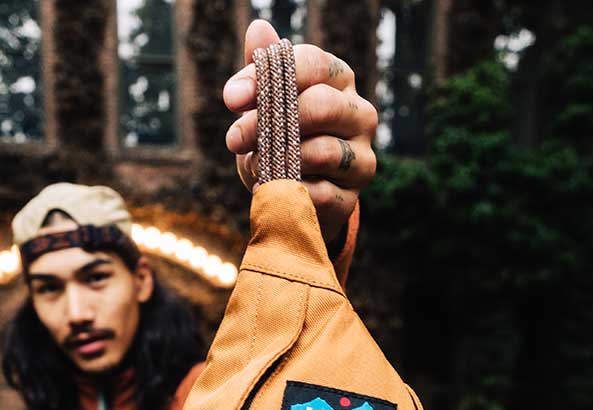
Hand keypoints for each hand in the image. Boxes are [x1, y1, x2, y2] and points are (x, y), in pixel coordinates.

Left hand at [223, 20, 377, 242]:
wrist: (295, 195)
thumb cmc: (282, 139)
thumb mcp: (268, 104)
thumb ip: (265, 70)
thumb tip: (258, 29)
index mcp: (339, 80)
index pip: (311, 64)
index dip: (268, 77)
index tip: (231, 98)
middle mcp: (359, 114)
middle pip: (319, 106)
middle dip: (268, 123)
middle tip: (234, 138)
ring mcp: (361, 157)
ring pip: (321, 151)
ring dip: (278, 161)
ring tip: (255, 165)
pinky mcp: (352, 197)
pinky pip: (319, 193)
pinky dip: (288, 192)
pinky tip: (269, 190)